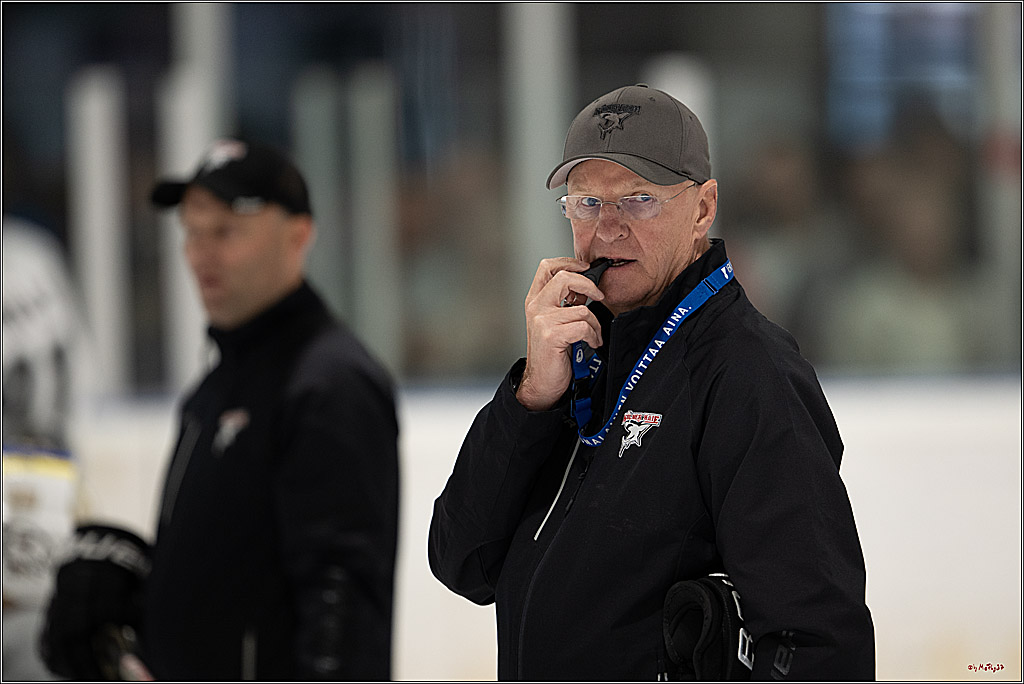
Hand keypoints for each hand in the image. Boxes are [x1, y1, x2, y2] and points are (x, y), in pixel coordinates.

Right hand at [516, 258, 604, 410]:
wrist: (542, 382)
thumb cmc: (551, 353)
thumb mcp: (554, 322)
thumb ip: (564, 303)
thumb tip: (586, 288)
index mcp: (535, 300)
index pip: (547, 266)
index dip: (570, 262)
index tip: (586, 269)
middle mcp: (535, 307)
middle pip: (564, 277)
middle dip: (589, 285)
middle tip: (598, 295)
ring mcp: (542, 320)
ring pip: (582, 308)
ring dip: (595, 323)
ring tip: (593, 334)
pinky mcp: (552, 335)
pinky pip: (584, 326)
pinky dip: (593, 336)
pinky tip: (591, 343)